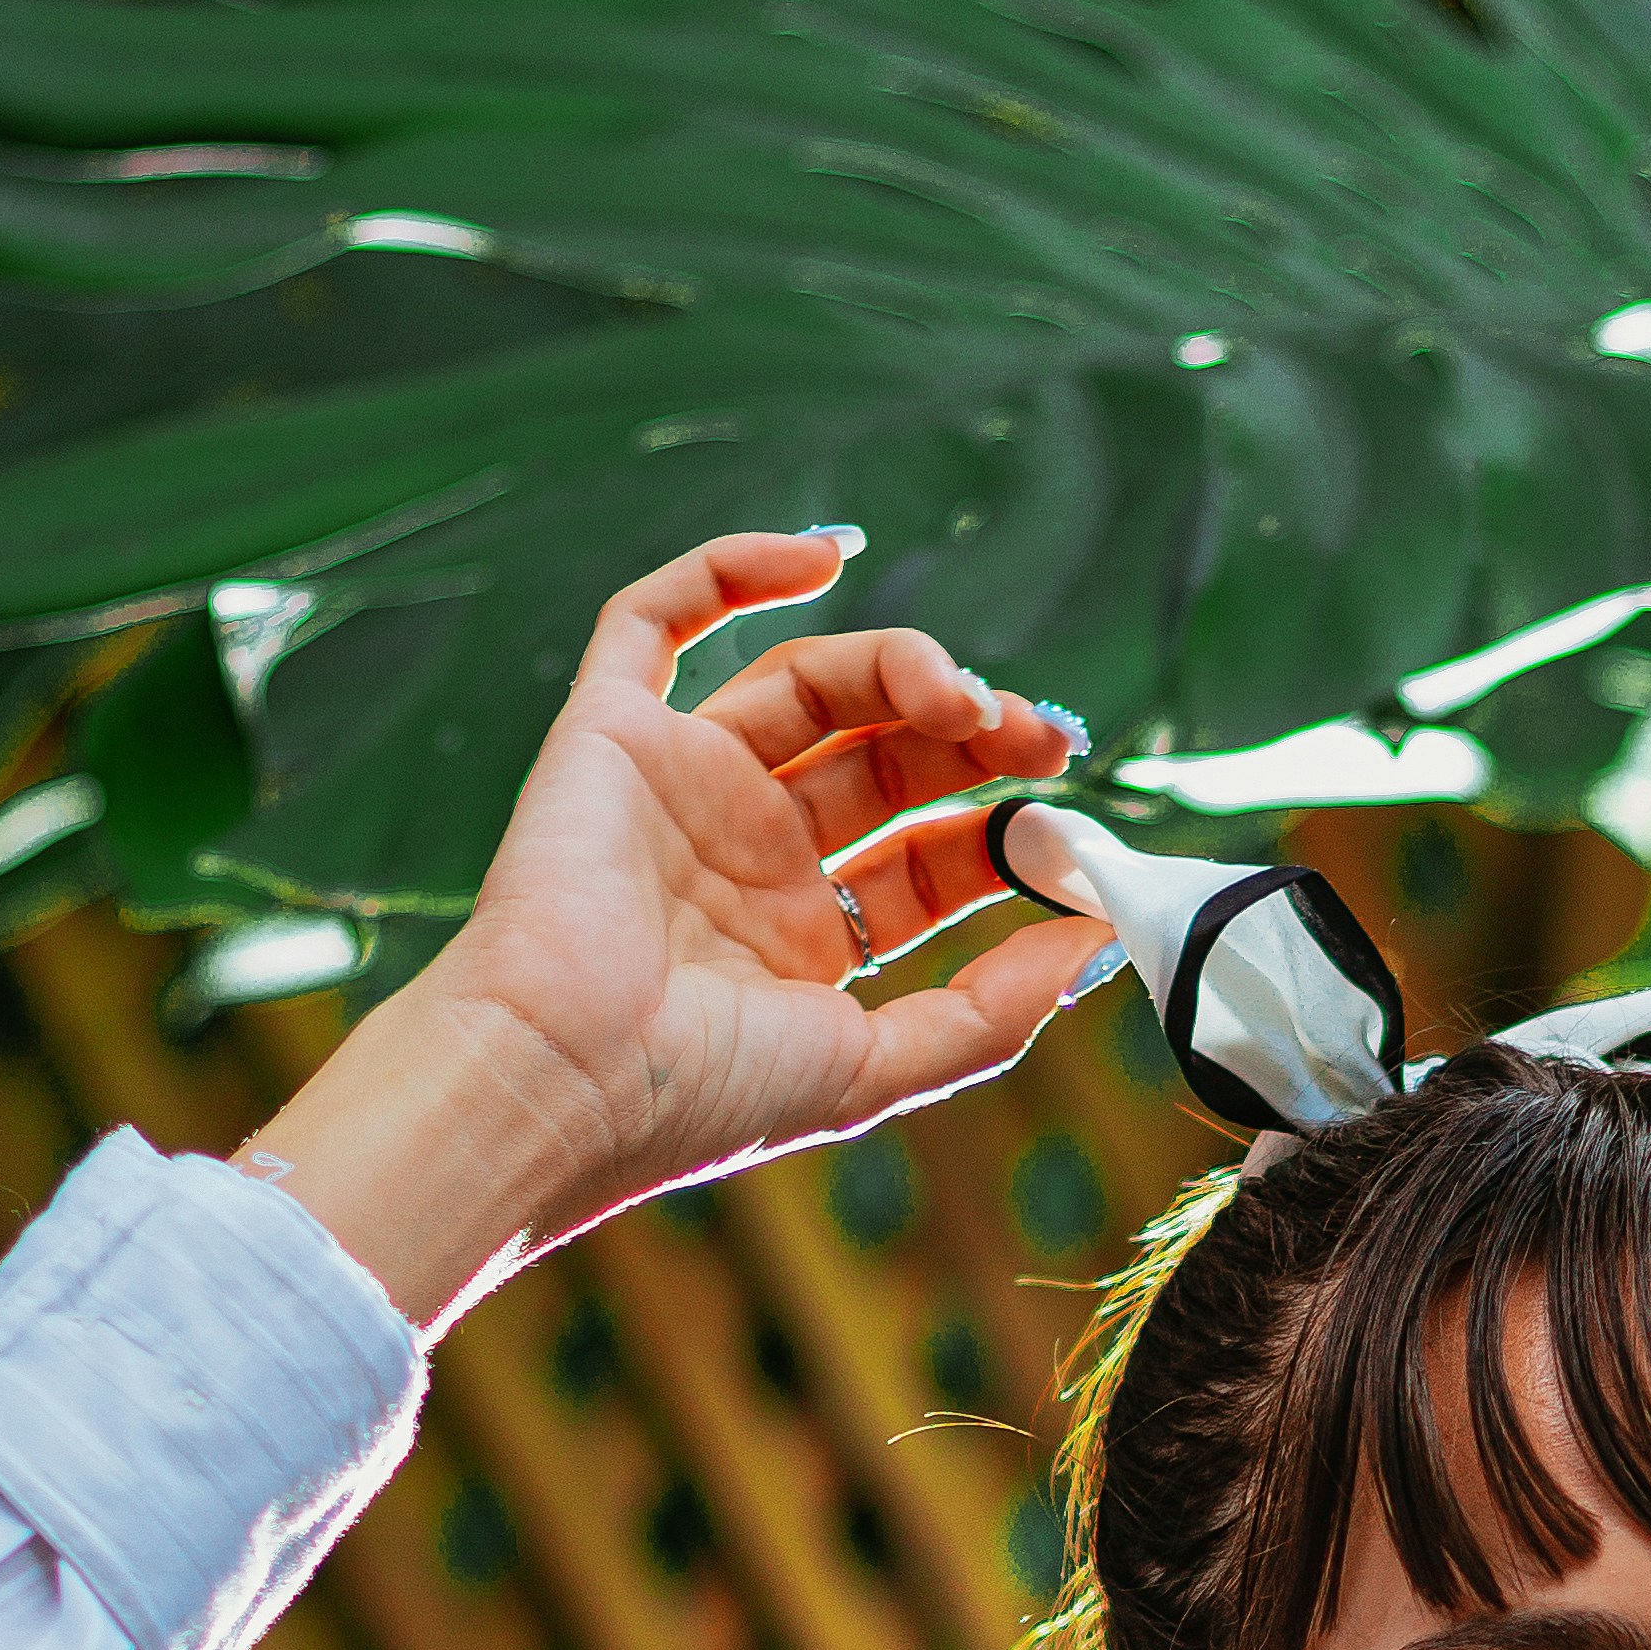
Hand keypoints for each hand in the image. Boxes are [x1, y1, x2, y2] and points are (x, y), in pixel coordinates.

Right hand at [242, 532, 1122, 1326]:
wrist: (557, 1080)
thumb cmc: (699, 1097)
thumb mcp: (876, 1067)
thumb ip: (990, 1013)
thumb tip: (1093, 940)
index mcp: (803, 942)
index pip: (926, 859)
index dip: (999, 830)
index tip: (1062, 825)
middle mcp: (745, 857)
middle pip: (883, 759)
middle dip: (970, 738)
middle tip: (1041, 737)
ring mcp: (679, 789)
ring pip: (808, 684)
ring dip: (898, 668)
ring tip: (962, 695)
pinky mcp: (607, 734)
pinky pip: (654, 621)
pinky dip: (732, 567)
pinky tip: (825, 551)